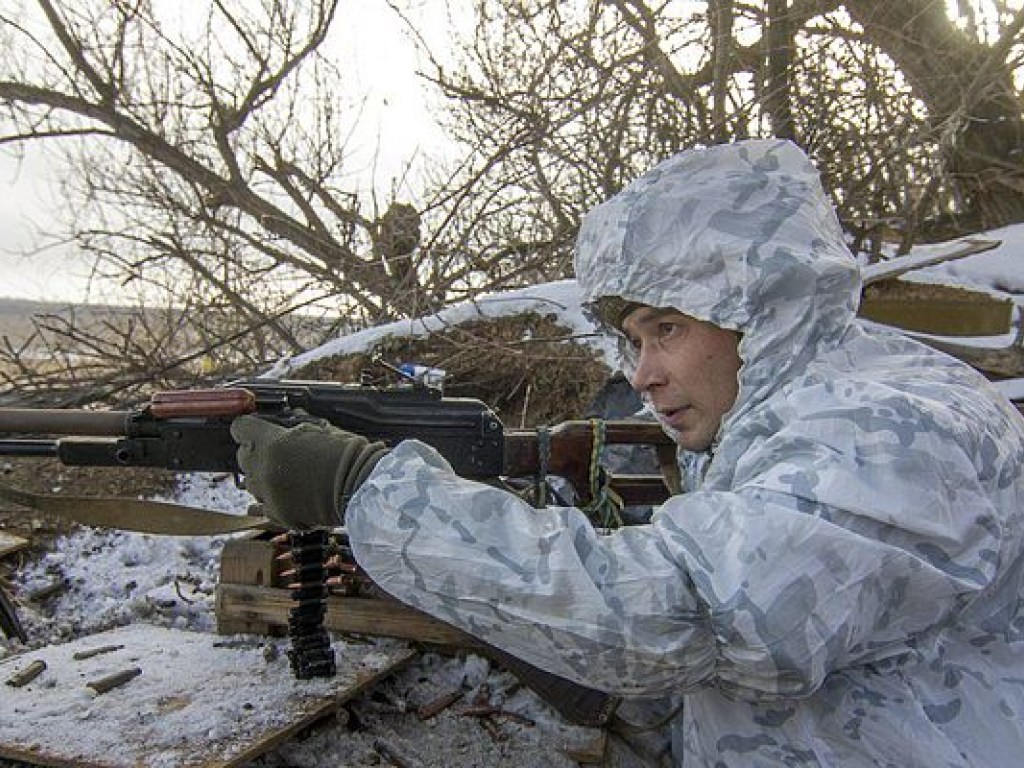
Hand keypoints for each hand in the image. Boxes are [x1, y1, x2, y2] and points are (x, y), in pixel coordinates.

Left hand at [230, 415, 388, 529]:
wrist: (361, 487)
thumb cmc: (348, 455)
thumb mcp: (322, 429)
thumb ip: (298, 426)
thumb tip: (292, 418)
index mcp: (273, 442)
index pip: (241, 428)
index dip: (247, 428)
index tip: (253, 429)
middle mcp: (265, 468)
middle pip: (242, 456)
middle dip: (255, 452)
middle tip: (275, 453)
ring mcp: (269, 493)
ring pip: (250, 482)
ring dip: (262, 477)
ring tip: (284, 475)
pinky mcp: (278, 514)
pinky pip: (262, 506)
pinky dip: (271, 500)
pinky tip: (286, 494)